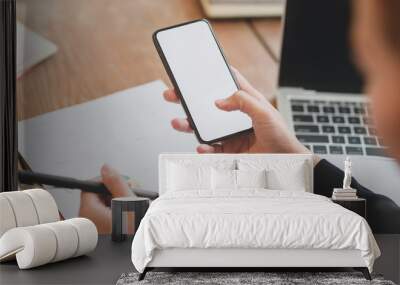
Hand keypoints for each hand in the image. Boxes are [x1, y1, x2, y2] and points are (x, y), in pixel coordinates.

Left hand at [78, 164, 133, 233]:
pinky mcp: (104, 230)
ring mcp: (96, 226)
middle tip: (129, 188)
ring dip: (119, 197)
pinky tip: (131, 207)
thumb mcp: (127, 199)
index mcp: (90, 211)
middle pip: (98, 194)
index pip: (90, 186)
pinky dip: (119, 207)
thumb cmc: (133, 230)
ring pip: (105, 203)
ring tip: (133, 198)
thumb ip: (116, 182)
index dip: (104, 179)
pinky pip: (108, 212)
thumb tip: (106, 169)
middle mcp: (89, 219)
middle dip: (115, 188)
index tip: (116, 178)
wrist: (142, 247)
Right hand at [164, 67, 313, 156]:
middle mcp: (235, 117)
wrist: (286, 162)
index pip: (227, 83)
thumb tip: (219, 101)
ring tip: (178, 122)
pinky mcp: (228, 150)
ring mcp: (230, 134)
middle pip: (208, 105)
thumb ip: (243, 102)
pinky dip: (204, 148)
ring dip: (189, 125)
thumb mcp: (264, 112)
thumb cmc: (282, 136)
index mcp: (246, 101)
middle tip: (173, 95)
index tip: (197, 68)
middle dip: (189, 100)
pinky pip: (211, 148)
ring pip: (204, 127)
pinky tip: (201, 146)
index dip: (213, 74)